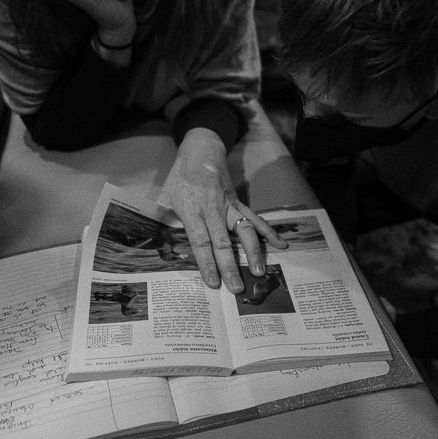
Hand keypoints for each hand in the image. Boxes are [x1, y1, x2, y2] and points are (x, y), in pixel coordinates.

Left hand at [161, 128, 287, 292]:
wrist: (201, 150)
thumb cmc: (180, 177)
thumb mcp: (166, 196)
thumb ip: (165, 219)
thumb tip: (157, 244)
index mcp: (192, 210)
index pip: (201, 241)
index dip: (207, 262)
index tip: (213, 282)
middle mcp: (213, 209)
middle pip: (223, 241)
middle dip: (230, 266)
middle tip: (237, 288)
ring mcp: (229, 206)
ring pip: (244, 230)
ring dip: (253, 252)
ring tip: (260, 272)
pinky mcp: (239, 202)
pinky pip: (255, 218)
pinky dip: (268, 232)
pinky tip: (280, 245)